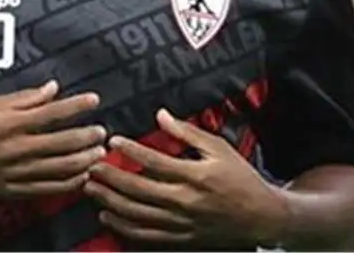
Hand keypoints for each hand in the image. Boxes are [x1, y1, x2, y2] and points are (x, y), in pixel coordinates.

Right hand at [0, 80, 106, 199]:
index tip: (94, 99)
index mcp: (9, 124)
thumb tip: (52, 88)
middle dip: (87, 136)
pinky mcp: (14, 191)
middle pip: (61, 142)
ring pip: (59, 168)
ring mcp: (16, 172)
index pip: (51, 112)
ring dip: (83, 160)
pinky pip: (48, 189)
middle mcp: (16, 148)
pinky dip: (68, 184)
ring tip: (98, 153)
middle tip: (102, 131)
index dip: (76, 106)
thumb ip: (23, 98)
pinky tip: (81, 177)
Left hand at [84, 109, 286, 247]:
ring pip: (137, 214)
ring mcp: (182, 223)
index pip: (155, 162)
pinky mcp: (181, 238)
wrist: (261, 217)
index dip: (131, 150)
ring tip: (92, 189)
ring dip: (110, 202)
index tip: (113, 141)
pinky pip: (146, 235)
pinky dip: (124, 226)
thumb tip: (160, 115)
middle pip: (139, 189)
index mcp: (195, 176)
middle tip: (91, 167)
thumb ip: (187, 133)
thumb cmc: (240, 178)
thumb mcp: (219, 148)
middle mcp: (186, 201)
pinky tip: (108, 216)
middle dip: (111, 178)